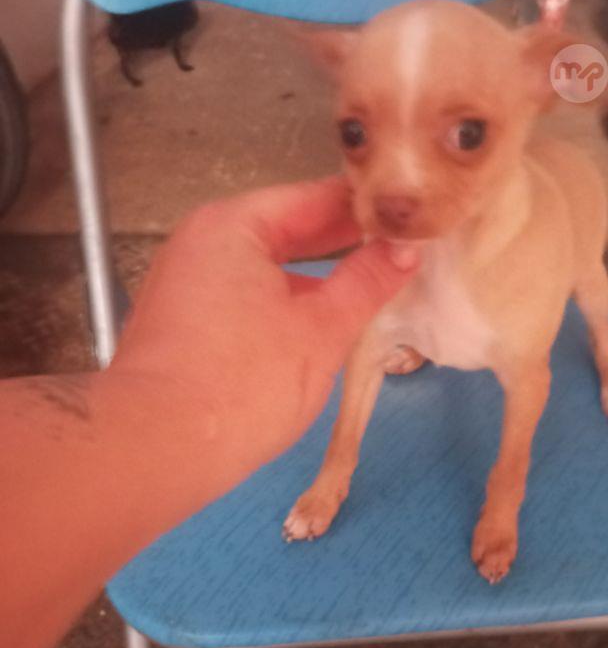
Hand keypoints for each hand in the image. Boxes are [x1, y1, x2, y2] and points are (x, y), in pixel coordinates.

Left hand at [110, 176, 418, 494]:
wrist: (156, 449)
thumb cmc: (244, 382)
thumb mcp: (321, 330)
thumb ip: (365, 283)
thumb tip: (402, 251)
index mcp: (233, 226)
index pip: (314, 197)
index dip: (366, 208)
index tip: (410, 217)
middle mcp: (201, 243)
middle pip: (286, 229)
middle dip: (343, 242)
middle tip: (400, 250)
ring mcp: (186, 284)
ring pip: (265, 267)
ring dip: (314, 276)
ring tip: (369, 286)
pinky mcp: (182, 324)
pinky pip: (244, 296)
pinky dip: (282, 302)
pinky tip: (318, 323)